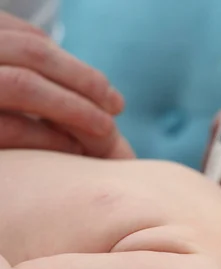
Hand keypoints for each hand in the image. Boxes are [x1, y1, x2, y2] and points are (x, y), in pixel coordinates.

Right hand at [0, 11, 133, 158]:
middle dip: (84, 81)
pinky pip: (8, 127)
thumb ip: (31, 75)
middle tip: (117, 106)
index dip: (74, 66)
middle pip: (31, 54)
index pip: (29, 41)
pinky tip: (75, 148)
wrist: (0, 183)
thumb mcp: (15, 91)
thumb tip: (87, 81)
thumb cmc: (8, 124)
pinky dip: (47, 135)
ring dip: (73, 107)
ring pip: (21, 84)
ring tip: (106, 129)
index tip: (107, 92)